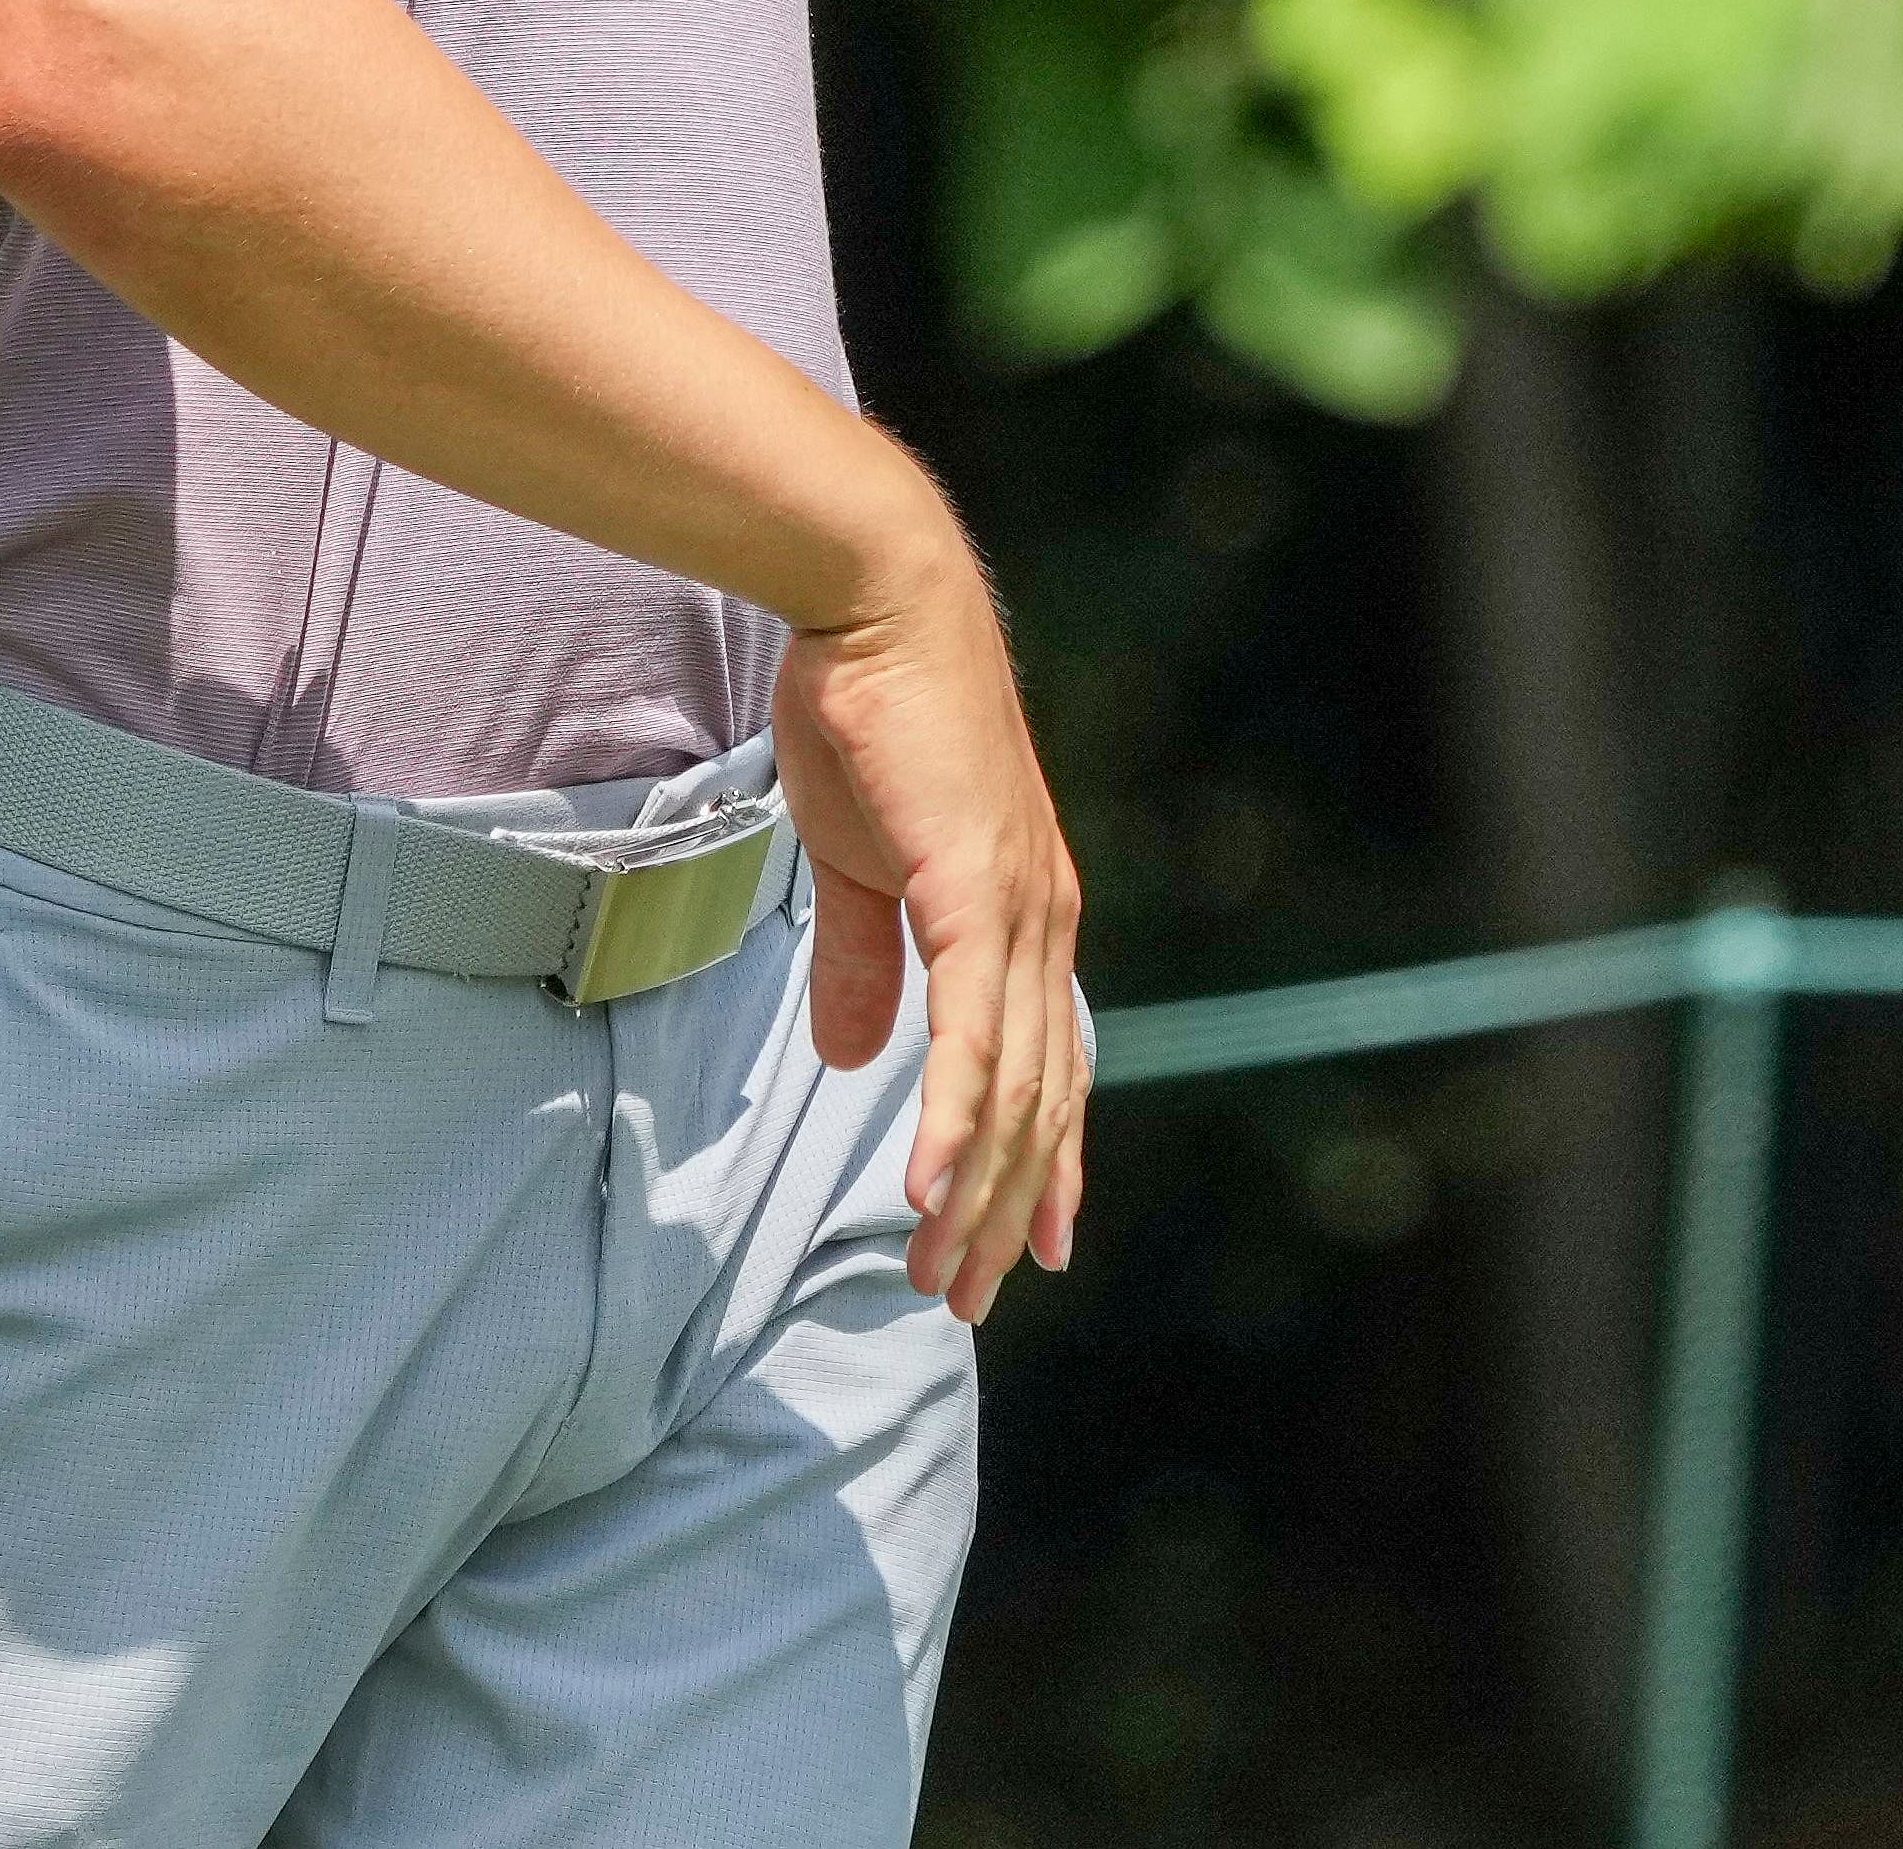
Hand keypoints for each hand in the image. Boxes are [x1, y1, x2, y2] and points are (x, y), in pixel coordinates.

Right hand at [771, 527, 1087, 1320]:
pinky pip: (968, 1038)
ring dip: (976, 1193)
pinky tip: (927, 1190)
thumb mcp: (856, 860)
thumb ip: (864, 961)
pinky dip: (953, 1121)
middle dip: (1004, 1210)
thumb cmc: (866, 715)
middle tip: (966, 1298)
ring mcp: (1018, 913)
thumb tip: (854, 1062)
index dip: (1044, 1163)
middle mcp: (1042, 926)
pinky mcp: (974, 897)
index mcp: (1023, 915)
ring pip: (1010, 1090)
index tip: (1034, 1248)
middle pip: (1038, 1102)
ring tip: (941, 1274)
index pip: (1048, 1067)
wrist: (877, 604)